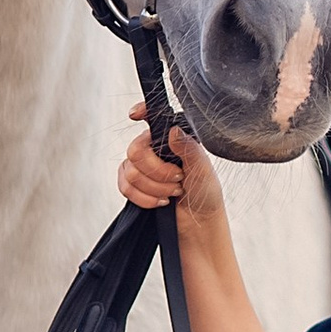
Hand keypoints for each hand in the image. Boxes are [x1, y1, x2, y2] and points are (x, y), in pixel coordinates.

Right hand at [115, 108, 227, 224]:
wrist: (199, 220)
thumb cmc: (205, 192)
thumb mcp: (203, 169)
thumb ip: (188, 148)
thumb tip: (173, 131)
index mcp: (172, 138)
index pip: (152, 117)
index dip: (141, 111)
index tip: (134, 115)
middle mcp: (154, 149)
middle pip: (135, 151)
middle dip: (157, 171)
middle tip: (178, 179)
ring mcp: (142, 166)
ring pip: (131, 172)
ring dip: (155, 188)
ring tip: (174, 192)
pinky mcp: (133, 185)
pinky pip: (125, 187)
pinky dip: (144, 198)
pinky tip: (161, 201)